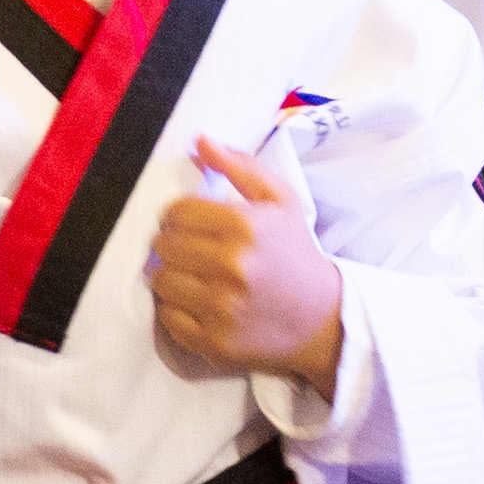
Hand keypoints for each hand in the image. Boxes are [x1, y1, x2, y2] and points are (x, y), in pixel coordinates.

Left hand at [147, 135, 345, 393]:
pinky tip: (197, 303)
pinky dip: (175, 309)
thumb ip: (240, 166)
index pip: (175, 212)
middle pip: (161, 246)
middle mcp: (230, 266)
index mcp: (244, 226)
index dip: (178, 216)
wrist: (323, 319)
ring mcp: (220, 307)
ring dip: (170, 276)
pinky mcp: (213, 341)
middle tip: (191, 251)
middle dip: (172, 244)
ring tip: (193, 276)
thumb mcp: (281, 202)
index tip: (191, 225)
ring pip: (159, 281)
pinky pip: (167, 318)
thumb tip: (200, 141)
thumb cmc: (296, 255)